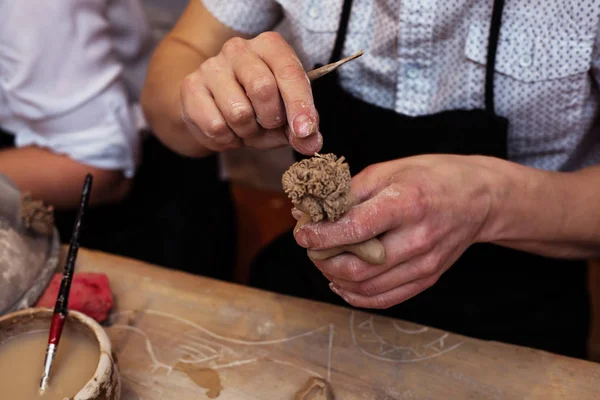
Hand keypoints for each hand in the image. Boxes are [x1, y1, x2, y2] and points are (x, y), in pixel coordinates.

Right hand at [180, 32, 321, 153]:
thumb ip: (303, 129)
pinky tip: (228, 131)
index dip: (299, 105)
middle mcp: (239, 49)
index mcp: (270, 47)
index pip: (289, 72)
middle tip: (268, 125)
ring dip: (248, 133)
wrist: (212, 105)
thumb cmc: (257, 105)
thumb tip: (311, 143)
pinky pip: (216, 126)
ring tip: (247, 128)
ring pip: (238, 112)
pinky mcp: (191, 87)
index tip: (304, 130)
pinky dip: (227, 140)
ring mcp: (212, 66)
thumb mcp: (286, 114)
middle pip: (263, 89)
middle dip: (271, 120)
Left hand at [293, 155, 495, 308]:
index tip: (303, 233)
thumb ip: (347, 193)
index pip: (354, 229)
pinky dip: (356, 296)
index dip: (320, 235)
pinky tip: (342, 282)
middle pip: (357, 266)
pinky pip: (385, 299)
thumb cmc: (431, 177)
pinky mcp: (428, 278)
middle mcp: (418, 238)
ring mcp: (425, 263)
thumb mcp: (388, 171)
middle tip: (311, 248)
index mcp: (407, 203)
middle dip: (323, 260)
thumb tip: (307, 211)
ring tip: (324, 261)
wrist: (479, 198)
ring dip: (335, 278)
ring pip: (366, 287)